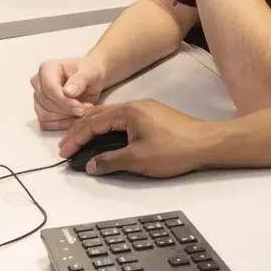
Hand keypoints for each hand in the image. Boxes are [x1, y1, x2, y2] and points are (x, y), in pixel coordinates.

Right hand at [32, 57, 108, 129]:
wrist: (91, 78)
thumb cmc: (90, 72)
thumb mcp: (91, 72)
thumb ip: (80, 80)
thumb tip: (68, 92)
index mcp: (47, 68)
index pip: (50, 89)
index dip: (65, 102)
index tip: (80, 109)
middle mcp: (38, 82)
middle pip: (47, 103)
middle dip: (67, 110)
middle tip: (86, 110)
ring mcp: (38, 96)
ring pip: (45, 115)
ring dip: (64, 118)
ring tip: (82, 113)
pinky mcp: (41, 109)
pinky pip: (45, 123)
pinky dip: (60, 124)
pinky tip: (74, 120)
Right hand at [59, 100, 212, 177]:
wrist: (207, 144)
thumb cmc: (175, 149)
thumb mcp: (137, 159)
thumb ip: (110, 161)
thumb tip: (90, 165)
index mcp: (128, 111)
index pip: (92, 122)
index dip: (75, 137)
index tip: (64, 151)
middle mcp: (136, 106)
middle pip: (99, 116)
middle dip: (80, 131)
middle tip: (66, 146)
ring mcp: (146, 110)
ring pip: (111, 117)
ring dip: (94, 129)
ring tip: (81, 142)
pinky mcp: (154, 118)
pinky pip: (123, 120)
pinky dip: (109, 129)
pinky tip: (106, 139)